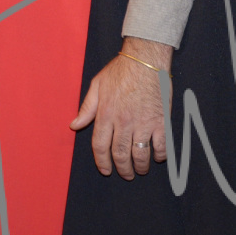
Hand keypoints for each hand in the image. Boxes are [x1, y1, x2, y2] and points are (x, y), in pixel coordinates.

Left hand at [69, 37, 171, 179]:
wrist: (145, 59)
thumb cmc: (119, 71)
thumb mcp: (96, 85)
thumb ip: (86, 108)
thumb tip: (74, 125)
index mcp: (106, 113)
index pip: (100, 146)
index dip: (102, 162)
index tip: (105, 170)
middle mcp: (123, 121)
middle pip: (121, 154)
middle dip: (122, 169)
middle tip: (125, 174)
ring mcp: (143, 123)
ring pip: (140, 155)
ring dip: (140, 167)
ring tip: (140, 170)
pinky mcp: (161, 121)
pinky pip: (161, 146)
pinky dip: (159, 156)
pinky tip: (157, 157)